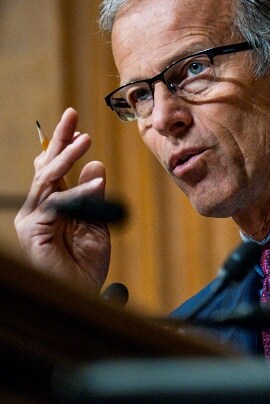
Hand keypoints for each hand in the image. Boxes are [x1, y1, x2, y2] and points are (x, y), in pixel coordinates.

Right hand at [14, 108, 110, 292]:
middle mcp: (39, 207)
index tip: (77, 123)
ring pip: (47, 178)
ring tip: (84, 139)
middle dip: (59, 139)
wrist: (80, 294)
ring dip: (67, 157)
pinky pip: (57, 203)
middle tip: (71, 114)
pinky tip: (96, 183)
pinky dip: (79, 192)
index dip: (65, 145)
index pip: (57, 168)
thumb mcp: (97, 223)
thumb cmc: (85, 264)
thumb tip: (96, 166)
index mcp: (54, 204)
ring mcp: (33, 218)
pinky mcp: (33, 229)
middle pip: (47, 166)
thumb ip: (95, 196)